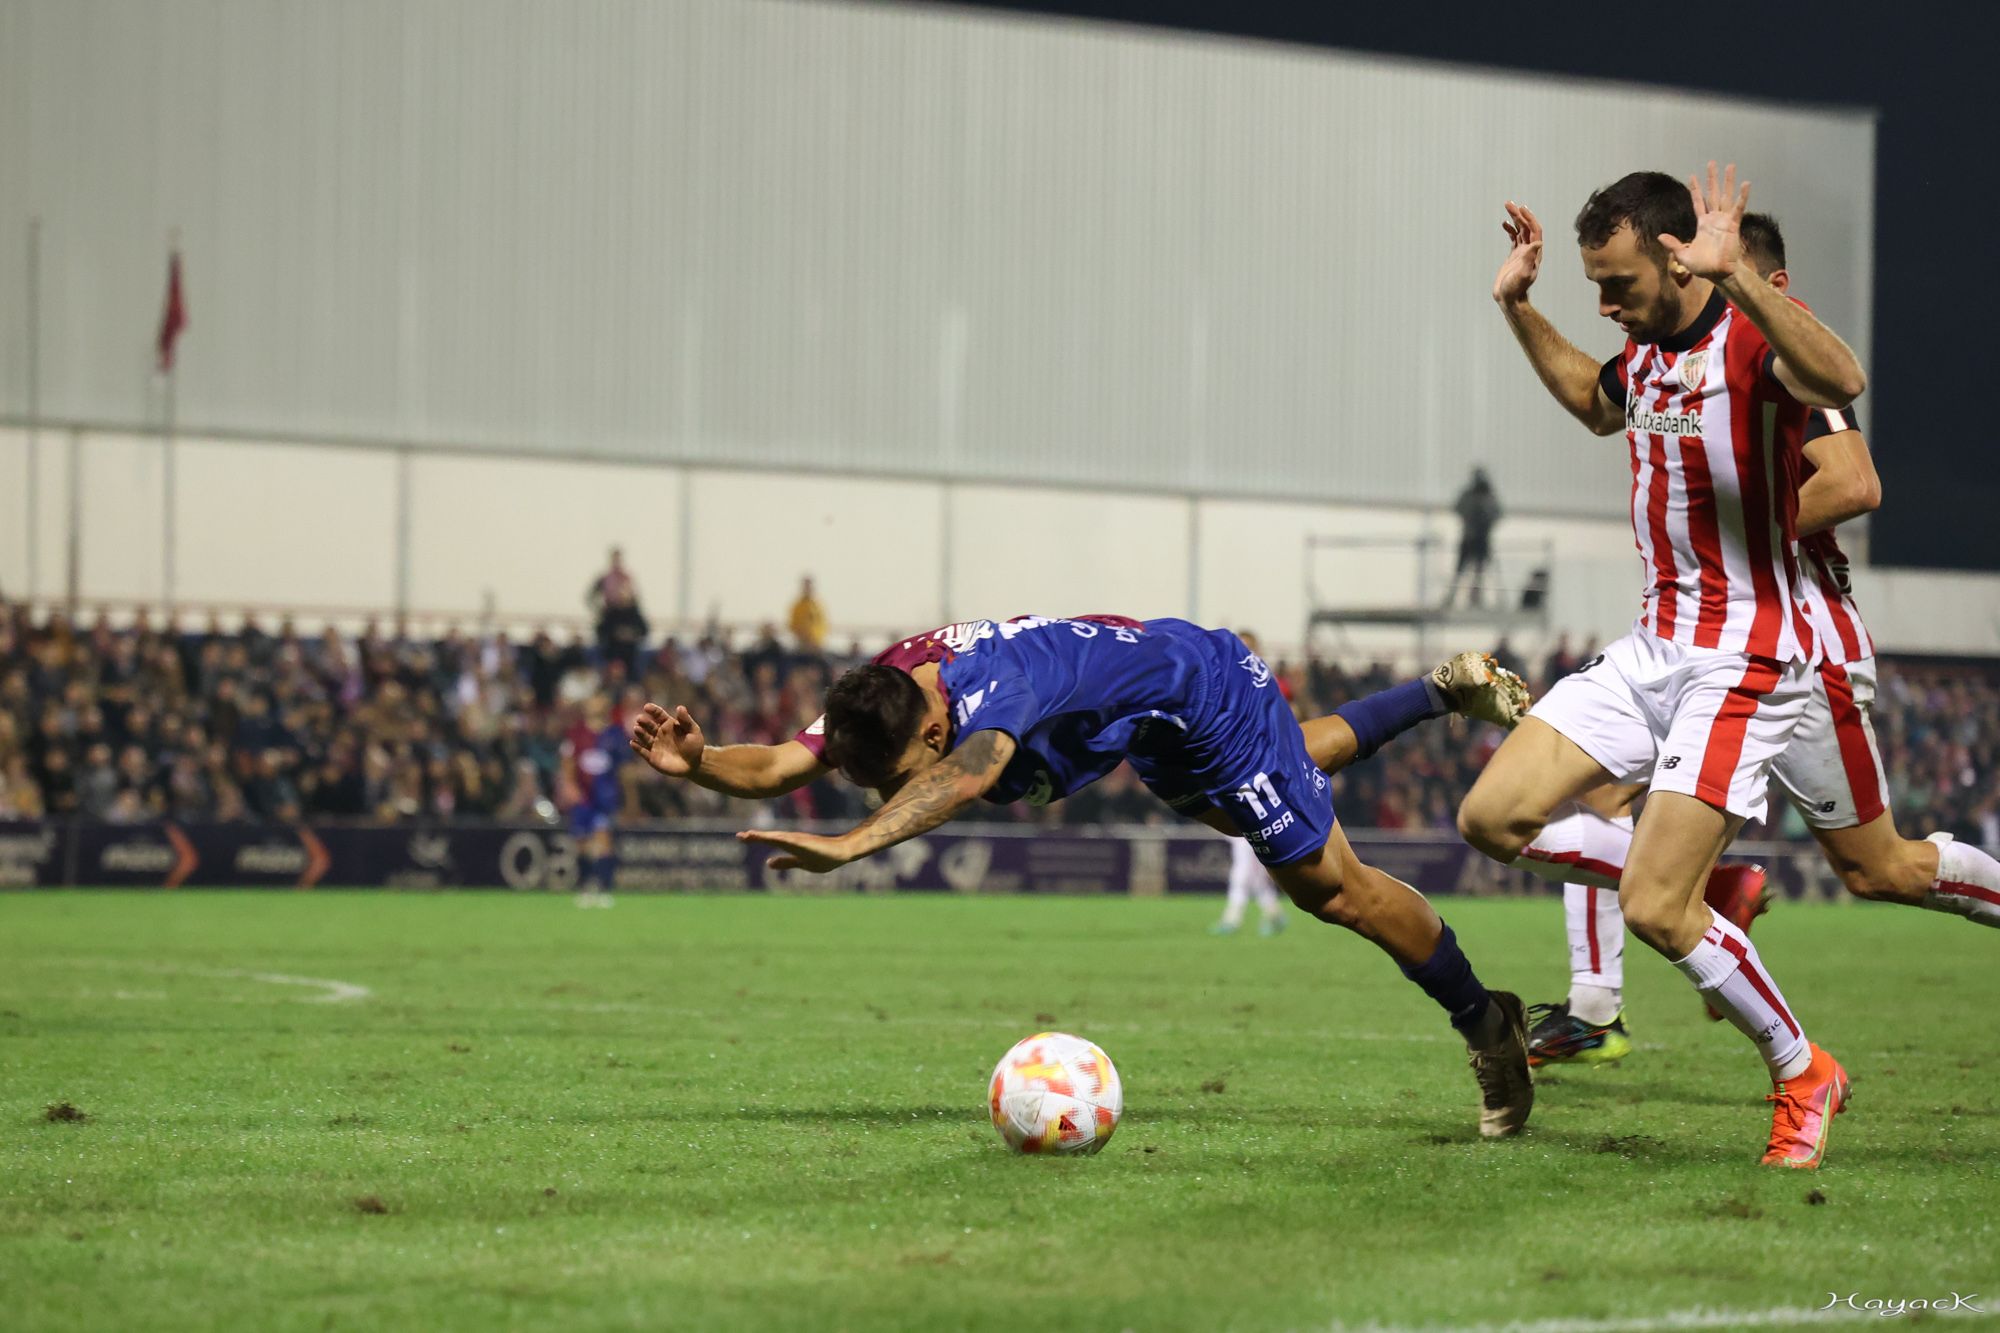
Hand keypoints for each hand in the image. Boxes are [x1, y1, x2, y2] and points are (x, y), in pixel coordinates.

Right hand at [629, 702, 704, 776]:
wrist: (693, 764)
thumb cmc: (694, 746)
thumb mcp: (693, 731)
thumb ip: (686, 720)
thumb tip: (680, 707)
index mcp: (668, 724)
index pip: (658, 715)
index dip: (653, 710)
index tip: (647, 707)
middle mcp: (659, 733)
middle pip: (649, 725)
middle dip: (644, 721)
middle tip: (639, 719)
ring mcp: (655, 745)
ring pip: (644, 737)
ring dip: (640, 732)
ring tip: (637, 728)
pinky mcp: (652, 757)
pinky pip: (643, 752)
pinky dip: (637, 748)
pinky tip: (633, 743)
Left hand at [739, 828, 853, 872]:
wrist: (842, 852)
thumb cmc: (824, 856)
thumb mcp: (801, 862)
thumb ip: (785, 862)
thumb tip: (768, 863)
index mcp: (790, 844)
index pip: (769, 841)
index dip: (755, 838)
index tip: (741, 836)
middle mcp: (792, 840)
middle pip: (770, 838)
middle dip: (754, 837)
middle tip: (739, 836)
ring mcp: (798, 840)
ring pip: (777, 838)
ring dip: (763, 837)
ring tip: (749, 835)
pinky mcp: (805, 843)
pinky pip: (789, 841)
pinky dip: (778, 839)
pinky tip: (770, 838)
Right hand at [1493, 202, 1543, 303]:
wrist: (1509, 299)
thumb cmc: (1515, 288)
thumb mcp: (1524, 273)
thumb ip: (1530, 258)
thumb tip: (1538, 242)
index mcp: (1534, 252)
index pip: (1535, 230)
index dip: (1529, 218)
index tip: (1520, 208)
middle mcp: (1530, 250)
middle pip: (1527, 227)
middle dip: (1519, 214)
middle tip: (1509, 203)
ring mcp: (1522, 252)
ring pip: (1520, 230)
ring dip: (1515, 219)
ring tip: (1507, 207)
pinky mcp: (1514, 256)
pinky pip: (1514, 238)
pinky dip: (1510, 230)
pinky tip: (1504, 224)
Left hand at [1659, 161, 1747, 281]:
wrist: (1718, 273)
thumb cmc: (1702, 266)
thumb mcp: (1683, 255)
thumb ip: (1673, 244)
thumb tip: (1660, 236)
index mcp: (1702, 224)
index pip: (1698, 202)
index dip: (1696, 190)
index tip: (1692, 176)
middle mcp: (1714, 219)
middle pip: (1713, 194)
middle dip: (1712, 179)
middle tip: (1712, 163)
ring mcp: (1724, 221)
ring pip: (1726, 196)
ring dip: (1728, 181)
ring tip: (1730, 166)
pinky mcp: (1733, 225)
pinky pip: (1738, 208)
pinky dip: (1743, 197)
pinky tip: (1746, 184)